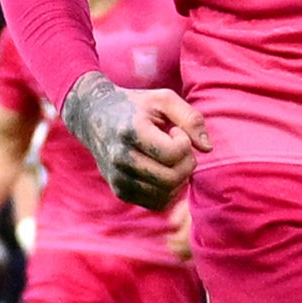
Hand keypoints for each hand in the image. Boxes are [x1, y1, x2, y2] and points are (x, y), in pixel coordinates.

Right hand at [62, 76, 202, 208]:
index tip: (175, 130)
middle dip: (186, 164)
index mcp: (131, 132)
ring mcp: (118, 178)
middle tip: (179, 148)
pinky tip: (162, 170)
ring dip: (178, 179)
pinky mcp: (119, 192)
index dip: (184, 142)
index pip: (172, 153)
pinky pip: (156, 203)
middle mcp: (121, 159)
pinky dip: (168, 191)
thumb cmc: (135, 105)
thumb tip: (208, 149)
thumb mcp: (164, 99)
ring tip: (169, 159)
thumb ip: (191, 119)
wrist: (93, 117)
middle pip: (171, 178)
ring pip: (165, 195)